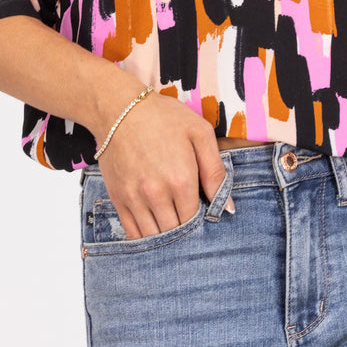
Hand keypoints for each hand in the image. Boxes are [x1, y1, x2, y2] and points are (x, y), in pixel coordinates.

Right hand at [96, 89, 231, 238]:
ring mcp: (134, 198)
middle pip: (176, 231)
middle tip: (188, 219)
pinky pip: (132, 232)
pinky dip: (144, 237)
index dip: (202, 221)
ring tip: (172, 224)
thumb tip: (228, 208)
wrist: (119, 108)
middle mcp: (157, 194)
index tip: (202, 212)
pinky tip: (153, 229)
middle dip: (185, 231)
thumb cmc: (164, 118)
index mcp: (181, 180)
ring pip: (154, 236)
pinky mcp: (118, 198)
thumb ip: (216, 172)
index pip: (196, 220)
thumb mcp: (200, 134)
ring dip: (165, 237)